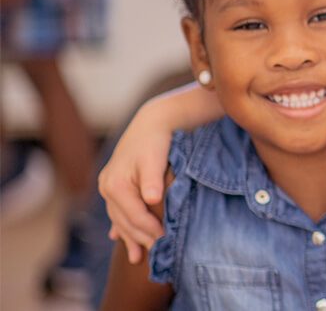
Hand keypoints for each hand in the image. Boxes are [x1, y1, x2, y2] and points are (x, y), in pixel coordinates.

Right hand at [98, 106, 172, 263]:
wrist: (151, 122)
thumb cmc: (156, 141)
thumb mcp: (155, 158)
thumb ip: (153, 180)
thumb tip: (152, 199)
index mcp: (115, 184)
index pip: (133, 215)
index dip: (150, 230)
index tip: (165, 242)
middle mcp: (107, 187)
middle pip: (125, 220)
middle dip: (141, 238)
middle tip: (158, 253)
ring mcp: (108, 187)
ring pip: (119, 218)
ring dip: (128, 237)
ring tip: (137, 257)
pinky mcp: (114, 185)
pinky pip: (116, 211)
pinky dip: (120, 226)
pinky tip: (118, 238)